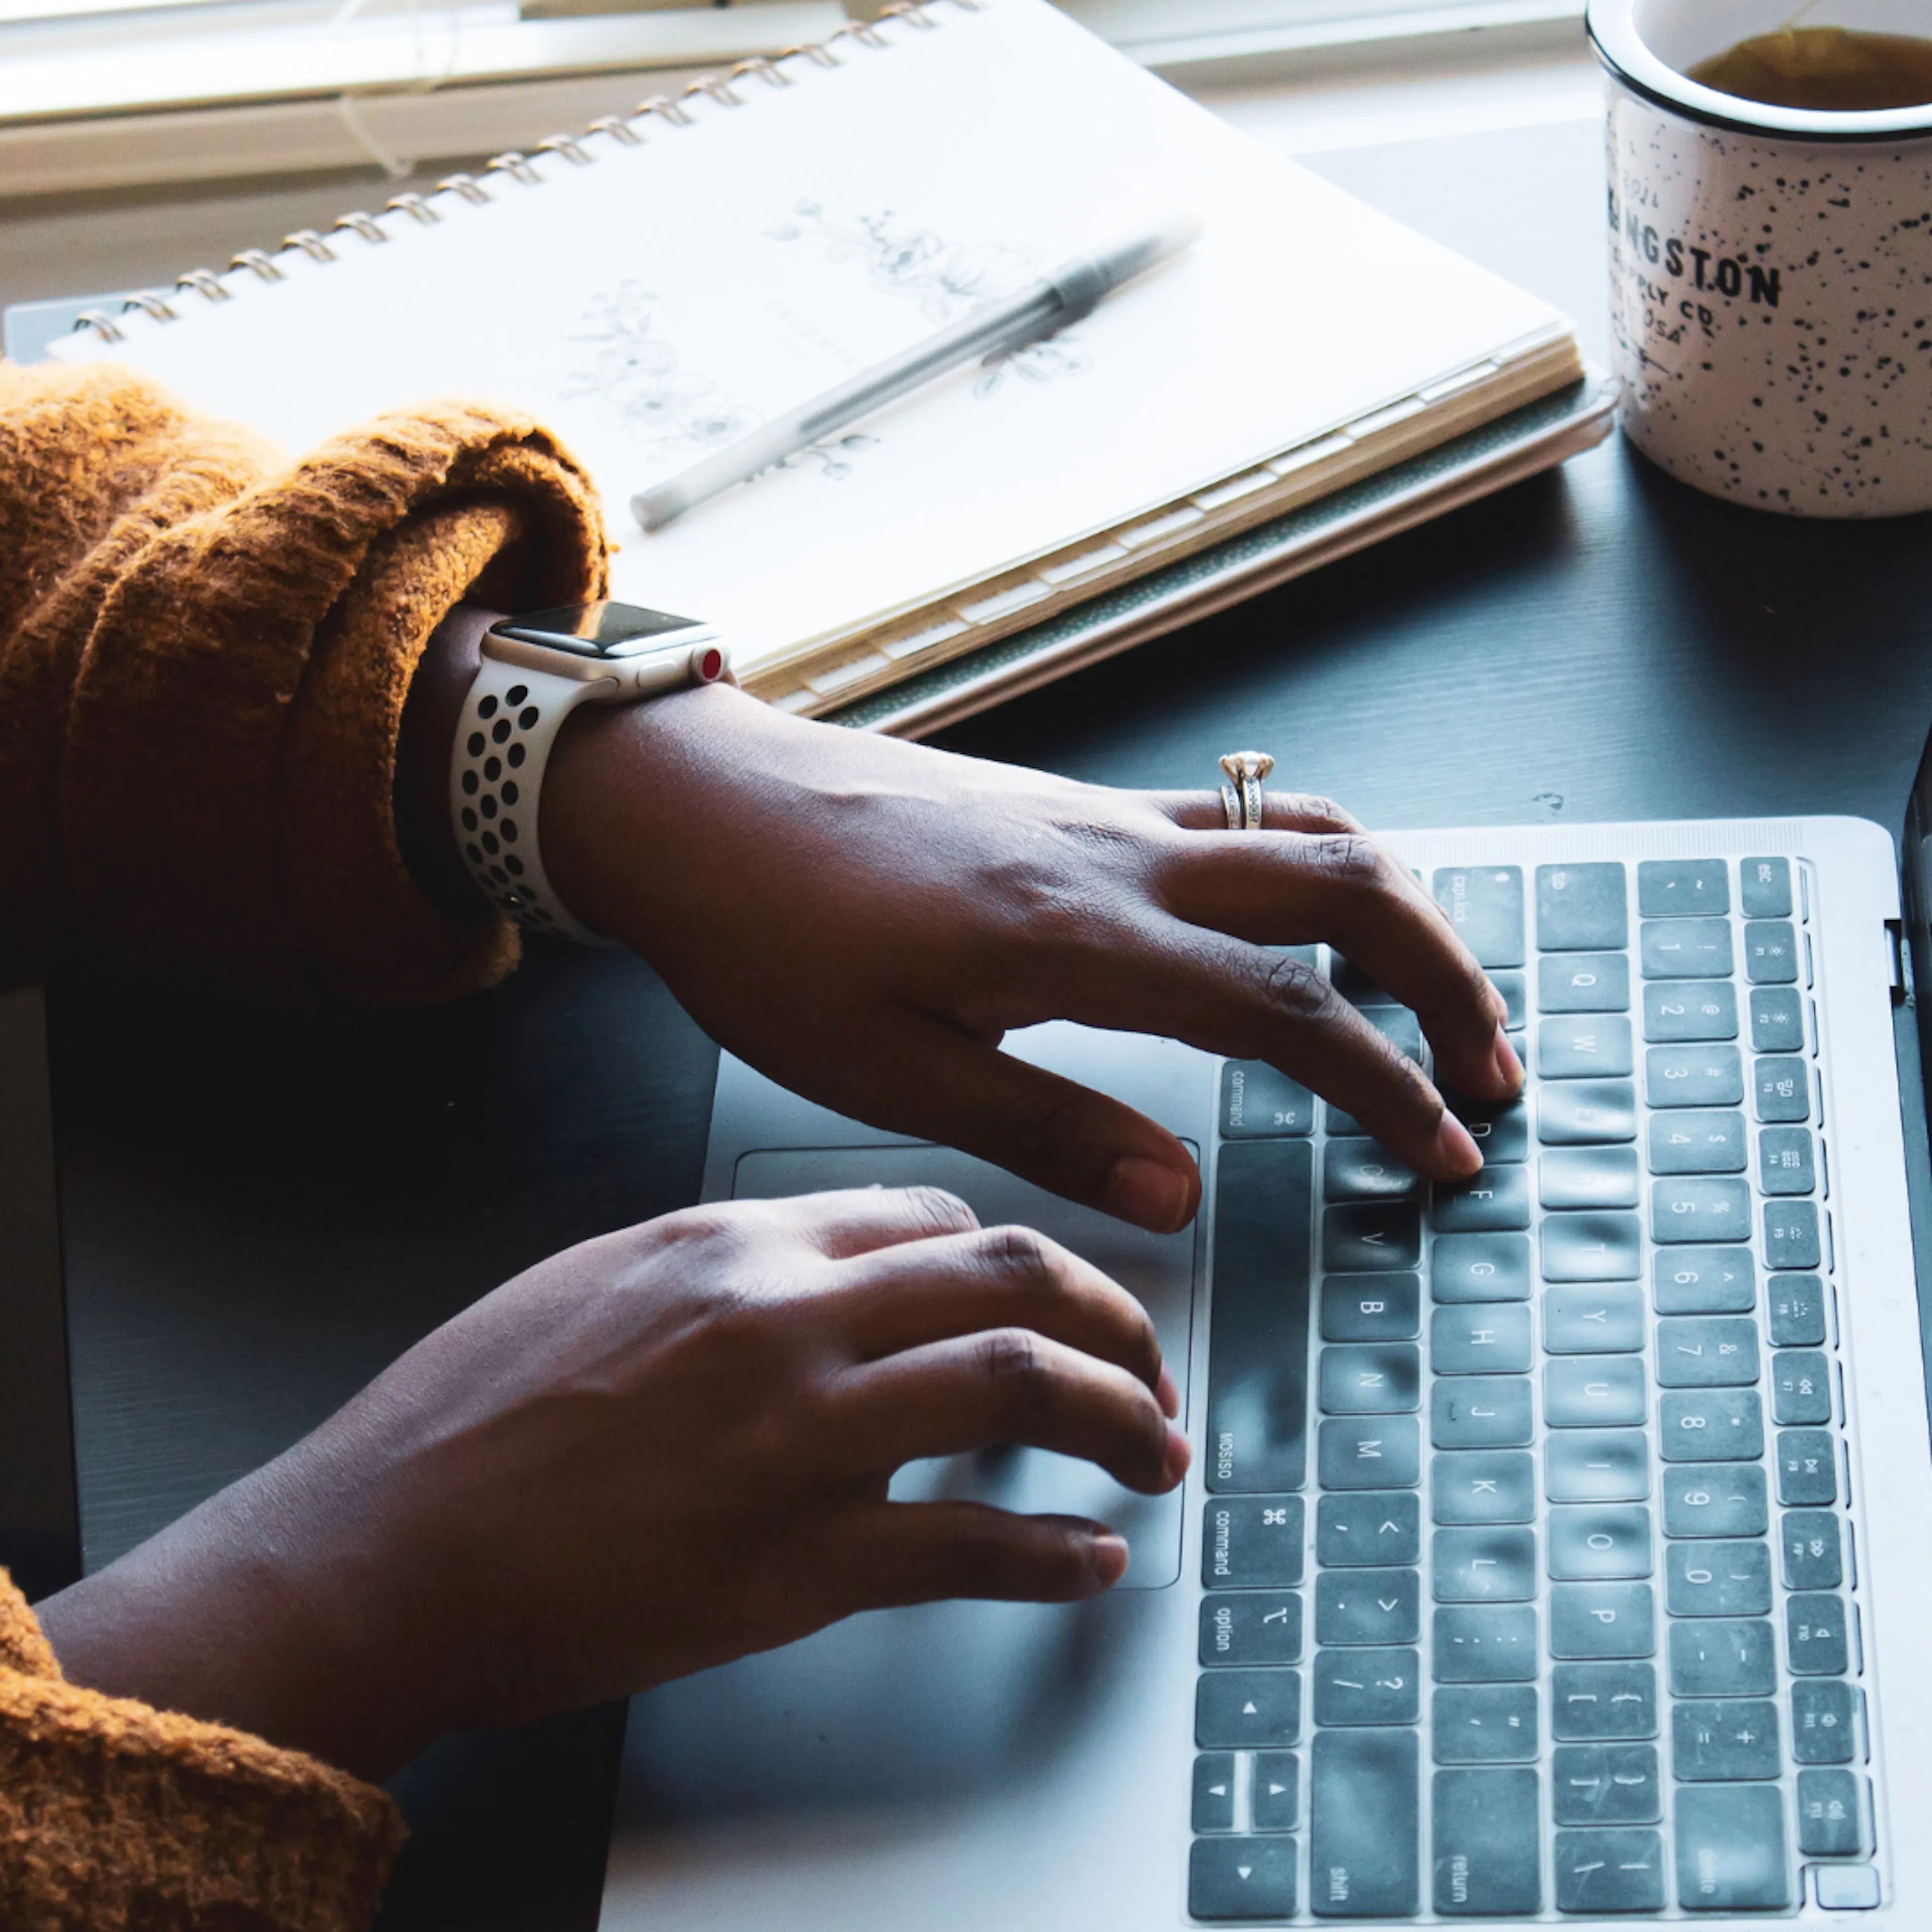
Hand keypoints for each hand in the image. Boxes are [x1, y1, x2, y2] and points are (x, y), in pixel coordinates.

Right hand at [36, 1188, 1183, 1781]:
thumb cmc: (466, 1419)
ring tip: (1156, 1452)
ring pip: (1023, 1386)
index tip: (1046, 1298)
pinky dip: (1055, 1558)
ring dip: (1122, 1420)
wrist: (381, 1552)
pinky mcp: (796, 1566)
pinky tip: (1089, 1563)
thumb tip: (835, 1265)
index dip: (1015, 1258)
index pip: (933, 1216)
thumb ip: (726, 1263)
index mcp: (732, 1241)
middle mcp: (784, 1317)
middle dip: (1116, 1317)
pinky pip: (972, 1548)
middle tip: (1151, 1364)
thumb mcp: (597, 1280)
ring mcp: (800, 1438)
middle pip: (1013, 1276)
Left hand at [540, 676, 1520, 1231]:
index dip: (1387, 1086)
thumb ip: (1050, 1131)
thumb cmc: (770, 942)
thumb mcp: (891, 1073)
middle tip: (1489, 1070)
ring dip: (1397, 908)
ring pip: (1305, 830)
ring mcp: (1104, 815)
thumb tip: (1184, 1194)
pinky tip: (1307, 928)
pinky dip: (1315, 866)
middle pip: (1347, 884)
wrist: (701, 808)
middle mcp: (1118, 856)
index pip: (1289, 1009)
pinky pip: (1239, 816)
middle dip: (1447, 975)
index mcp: (1080, 937)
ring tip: (1433, 995)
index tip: (1445, 1154)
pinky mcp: (1076, 804)